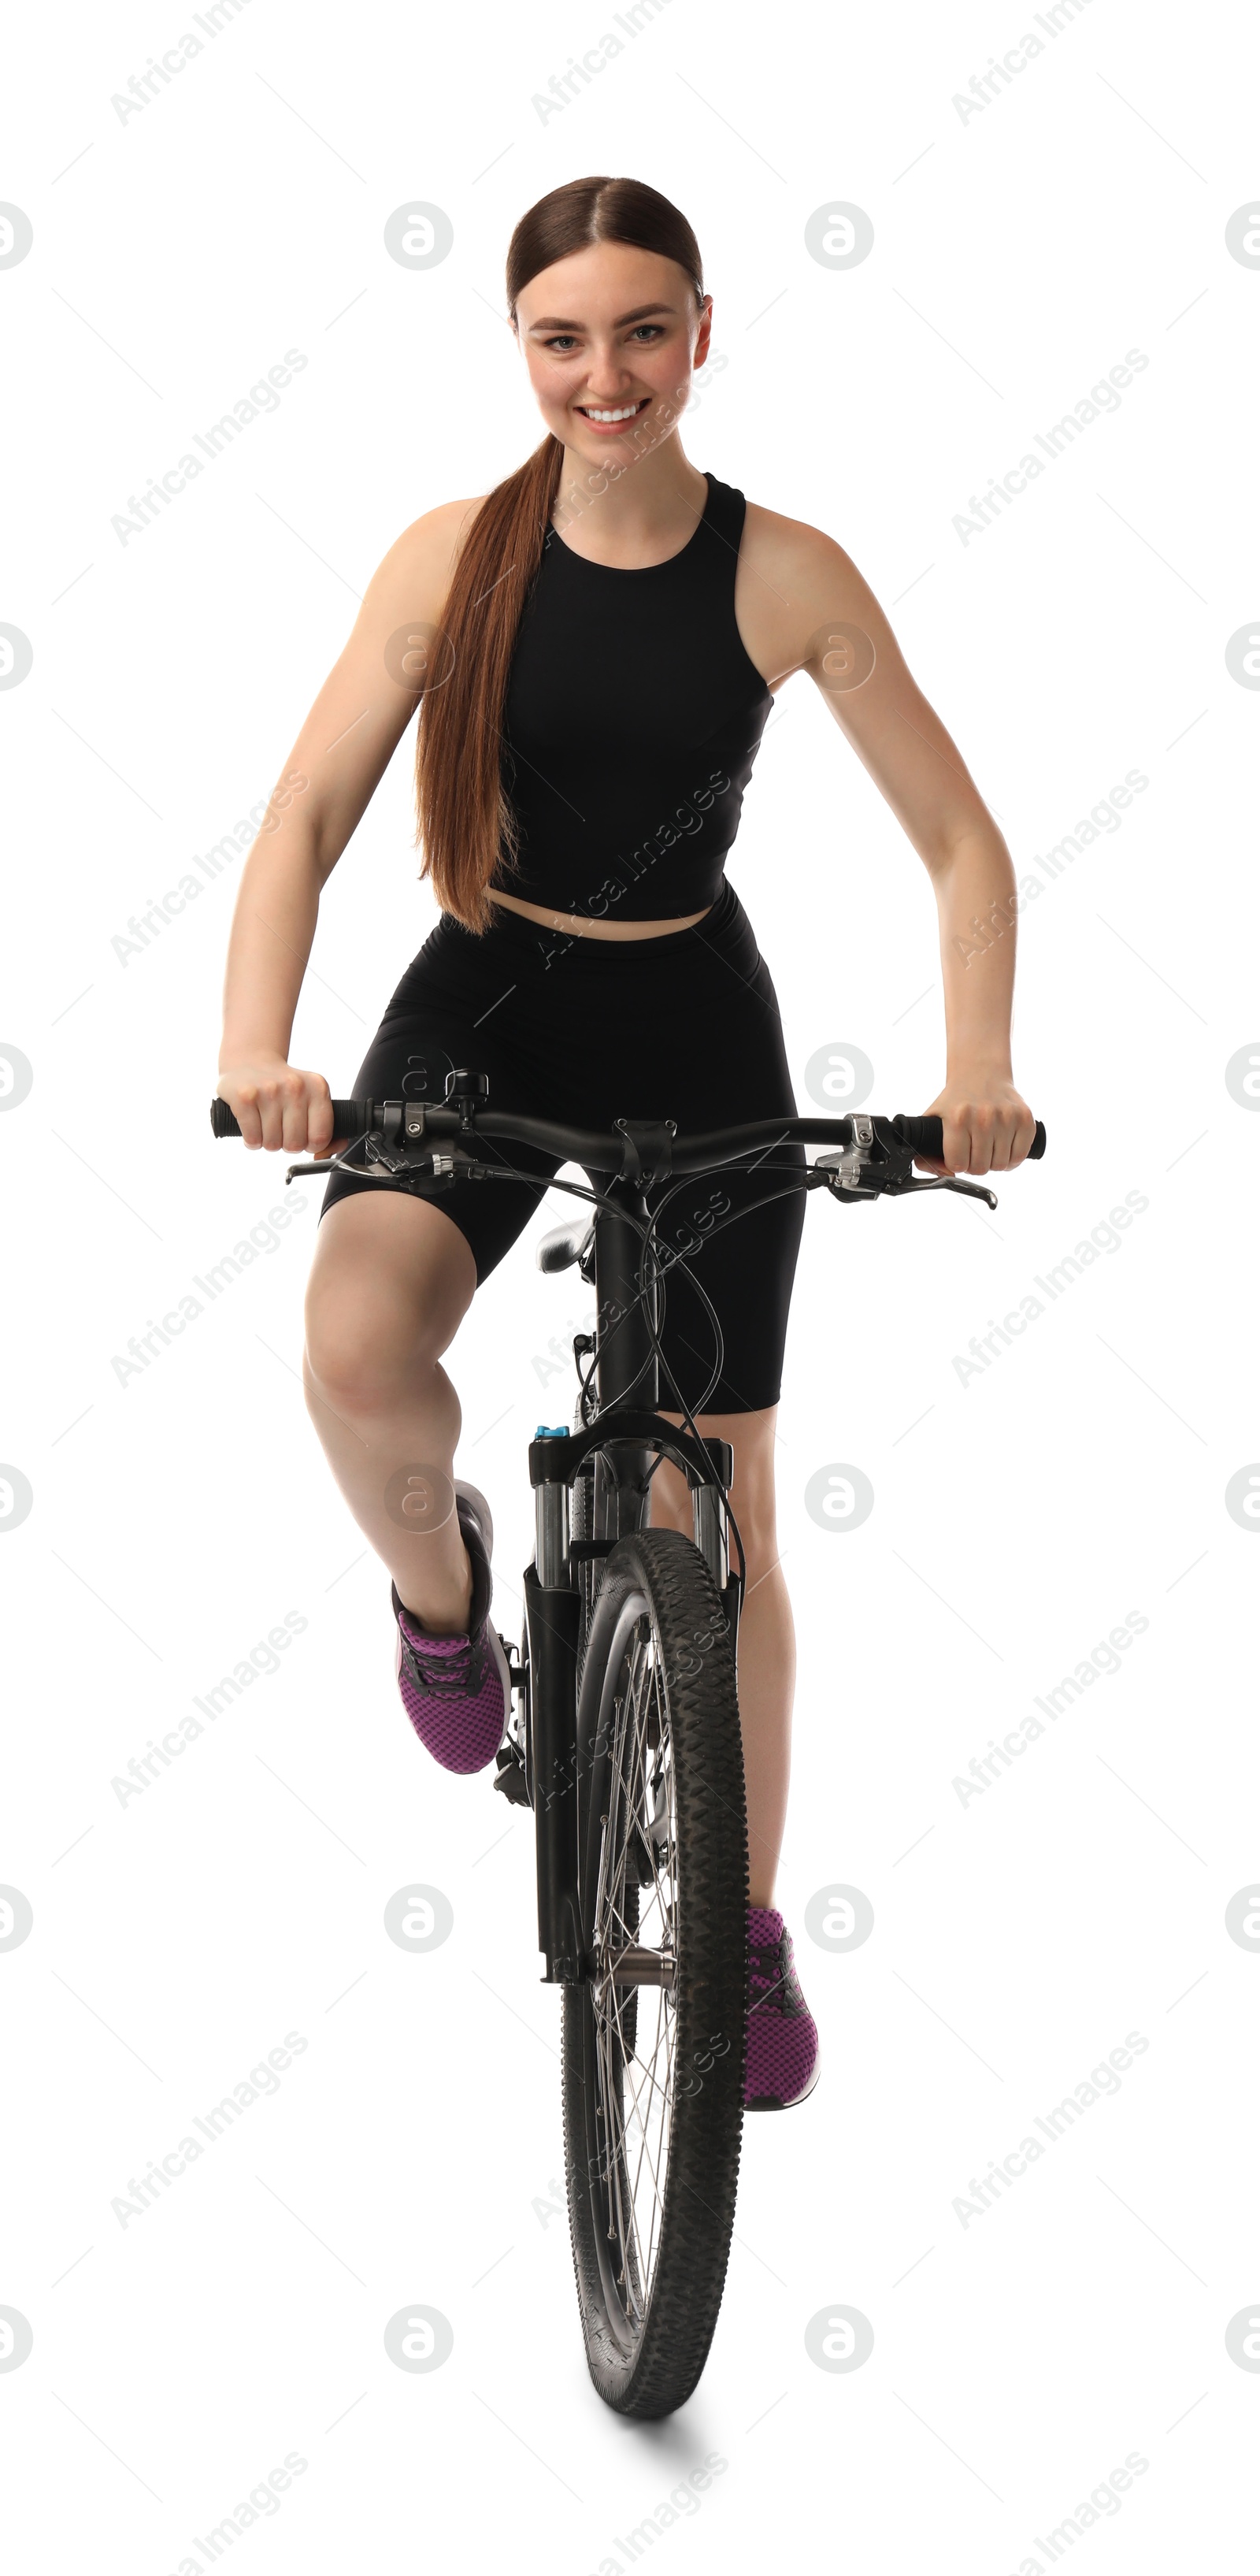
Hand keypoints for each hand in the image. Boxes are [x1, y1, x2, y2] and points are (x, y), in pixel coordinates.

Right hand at [216, 1058, 334, 1153]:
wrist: (251, 1063)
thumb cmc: (284, 1090)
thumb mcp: (312, 1100)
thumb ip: (327, 1130)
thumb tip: (323, 1155)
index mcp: (318, 1087)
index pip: (320, 1137)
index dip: (310, 1145)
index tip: (302, 1136)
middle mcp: (295, 1086)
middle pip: (295, 1145)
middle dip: (286, 1144)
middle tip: (281, 1128)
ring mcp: (269, 1090)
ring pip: (272, 1144)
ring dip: (267, 1141)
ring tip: (265, 1123)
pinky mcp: (244, 1097)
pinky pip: (252, 1139)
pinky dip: (251, 1140)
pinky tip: (253, 1124)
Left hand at [915, 1075, 1035, 1175]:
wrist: (981, 1073)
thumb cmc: (956, 1101)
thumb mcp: (933, 1119)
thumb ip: (926, 1151)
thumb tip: (946, 1175)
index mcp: (957, 1119)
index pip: (957, 1165)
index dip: (957, 1164)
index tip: (958, 1156)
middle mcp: (983, 1118)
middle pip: (980, 1168)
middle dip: (975, 1165)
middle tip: (973, 1153)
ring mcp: (1007, 1118)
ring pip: (1000, 1165)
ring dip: (993, 1163)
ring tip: (988, 1149)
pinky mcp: (1025, 1118)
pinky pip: (1020, 1156)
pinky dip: (1012, 1159)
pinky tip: (1003, 1149)